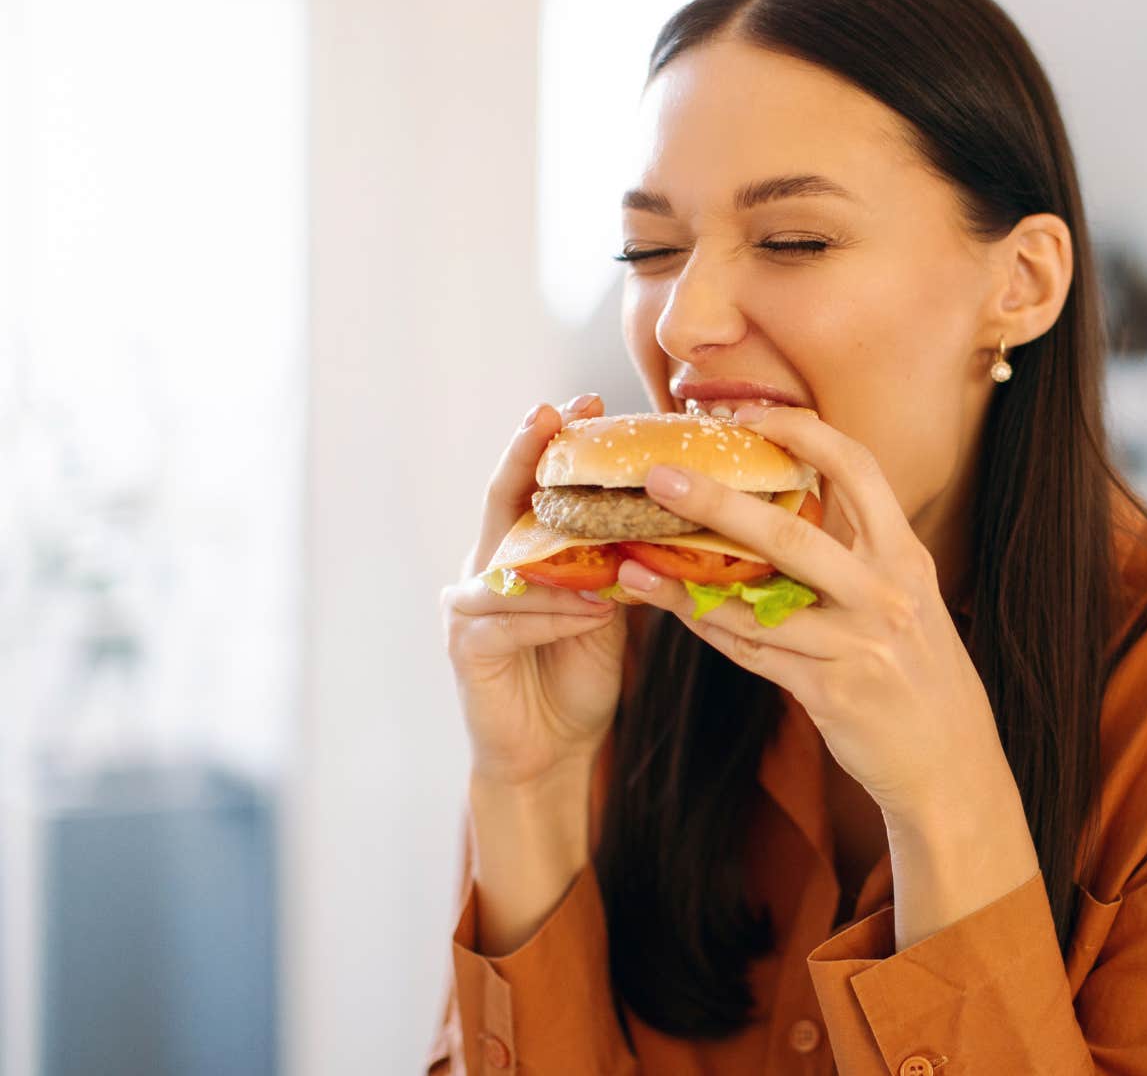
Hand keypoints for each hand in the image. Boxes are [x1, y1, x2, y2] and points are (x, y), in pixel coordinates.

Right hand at [441, 392, 635, 788]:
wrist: (550, 751)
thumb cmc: (578, 673)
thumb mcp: (610, 607)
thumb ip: (620, 563)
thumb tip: (675, 512)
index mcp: (519, 550)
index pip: (532, 483)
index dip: (552, 439)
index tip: (587, 399)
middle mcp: (485, 566)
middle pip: (502, 497)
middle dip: (529, 452)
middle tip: (555, 412)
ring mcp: (469, 604)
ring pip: (513, 562)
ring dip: (566, 557)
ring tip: (615, 552)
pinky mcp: (467, 646)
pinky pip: (513, 620)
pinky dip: (558, 615)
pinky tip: (594, 614)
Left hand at [615, 403, 1002, 817]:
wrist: (951, 762)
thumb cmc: (921, 672)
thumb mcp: (908, 598)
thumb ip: (859, 554)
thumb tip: (788, 507)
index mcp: (905, 556)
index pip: (859, 470)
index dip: (804, 433)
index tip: (749, 414)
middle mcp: (885, 593)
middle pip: (791, 534)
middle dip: (718, 501)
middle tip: (659, 476)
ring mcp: (859, 645)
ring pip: (757, 605)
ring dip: (688, 582)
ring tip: (634, 560)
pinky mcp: (831, 693)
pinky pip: (755, 655)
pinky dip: (711, 630)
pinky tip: (672, 610)